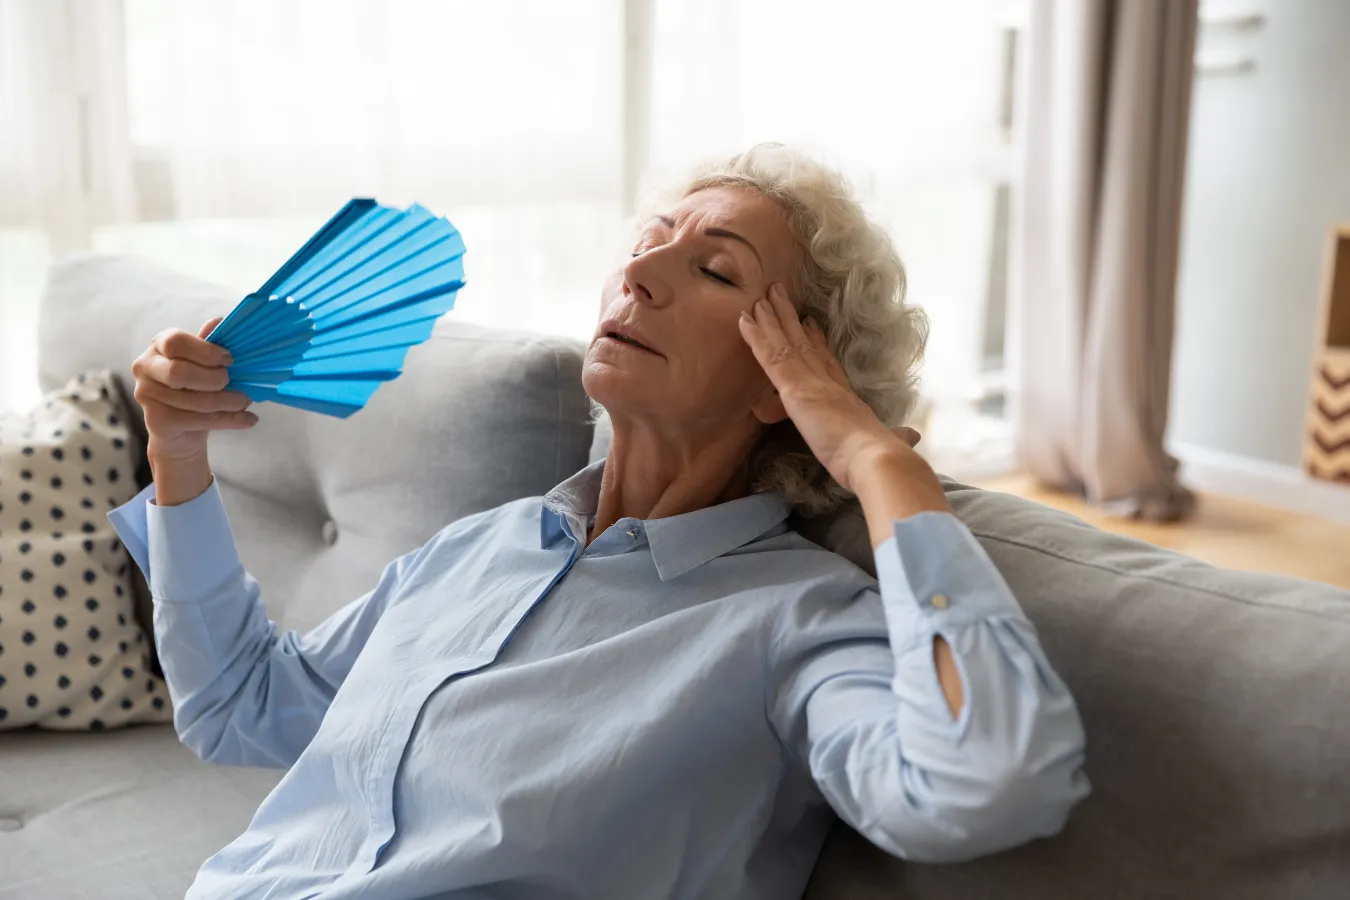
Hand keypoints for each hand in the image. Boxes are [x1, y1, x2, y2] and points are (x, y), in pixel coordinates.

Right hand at [130, 316, 256, 463]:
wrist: (181, 429)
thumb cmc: (195, 387)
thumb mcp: (203, 363)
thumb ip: (209, 345)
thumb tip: (219, 321)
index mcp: (158, 344)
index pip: (176, 342)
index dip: (206, 351)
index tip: (229, 359)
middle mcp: (145, 367)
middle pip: (179, 373)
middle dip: (214, 379)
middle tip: (231, 382)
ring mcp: (146, 395)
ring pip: (194, 401)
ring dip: (229, 402)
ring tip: (246, 401)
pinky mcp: (157, 421)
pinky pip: (198, 420)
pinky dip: (230, 420)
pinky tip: (248, 419)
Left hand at [738, 284, 929, 493]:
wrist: (876, 457)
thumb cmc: (881, 456)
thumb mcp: (889, 443)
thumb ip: (897, 438)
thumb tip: (912, 438)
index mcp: (848, 396)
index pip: (828, 363)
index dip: (818, 342)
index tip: (811, 323)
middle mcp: (829, 383)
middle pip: (805, 344)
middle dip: (791, 320)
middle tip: (779, 296)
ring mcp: (811, 382)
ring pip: (786, 344)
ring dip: (772, 319)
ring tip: (761, 297)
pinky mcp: (795, 389)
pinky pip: (770, 357)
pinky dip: (756, 337)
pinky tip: (744, 320)